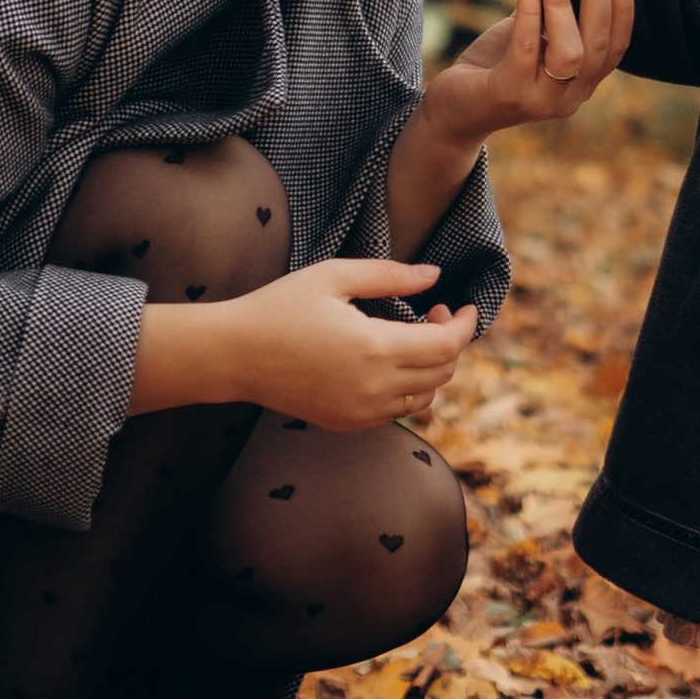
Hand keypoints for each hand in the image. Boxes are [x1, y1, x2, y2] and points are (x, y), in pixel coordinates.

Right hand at [208, 259, 478, 428]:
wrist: (234, 355)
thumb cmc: (280, 307)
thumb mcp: (333, 276)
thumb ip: (390, 275)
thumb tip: (433, 275)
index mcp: (375, 348)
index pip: (447, 345)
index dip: (465, 324)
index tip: (464, 305)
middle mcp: (375, 388)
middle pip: (443, 372)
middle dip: (450, 341)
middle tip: (432, 312)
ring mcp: (362, 412)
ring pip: (426, 397)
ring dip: (433, 368)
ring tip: (412, 337)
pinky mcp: (348, 423)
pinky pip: (399, 412)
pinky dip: (408, 389)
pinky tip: (388, 362)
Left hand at [437, 0, 635, 135]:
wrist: (453, 108)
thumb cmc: (495, 65)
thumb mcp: (532, 35)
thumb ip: (551, 11)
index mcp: (583, 82)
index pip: (615, 46)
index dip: (622, 8)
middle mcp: (570, 96)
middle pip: (598, 46)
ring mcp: (542, 100)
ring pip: (570, 52)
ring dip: (563, 5)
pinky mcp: (510, 94)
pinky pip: (526, 49)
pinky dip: (529, 13)